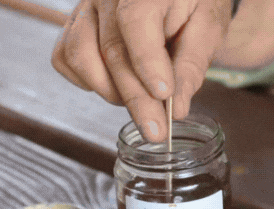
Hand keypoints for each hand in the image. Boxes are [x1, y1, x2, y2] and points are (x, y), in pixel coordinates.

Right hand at [52, 0, 230, 141]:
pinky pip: (65, 58)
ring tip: (141, 101)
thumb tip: (176, 108)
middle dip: (136, 99)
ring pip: (79, 55)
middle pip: (111, 50)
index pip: (135, 22)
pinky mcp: (74, 24)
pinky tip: (116, 86)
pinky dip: (88, 82)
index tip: (164, 95)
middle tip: (156, 131)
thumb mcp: (208, 27)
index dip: (147, 62)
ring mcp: (85, 7)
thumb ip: (191, 65)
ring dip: (110, 91)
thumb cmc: (194, 3)